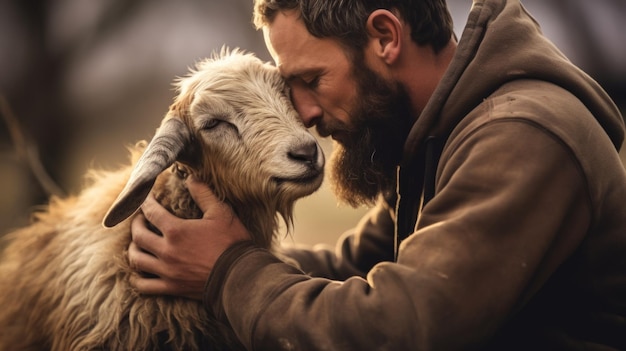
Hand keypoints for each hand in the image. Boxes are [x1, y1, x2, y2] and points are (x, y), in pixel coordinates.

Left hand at [128, 176, 250, 299]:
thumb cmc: (232, 243)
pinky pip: (144, 286)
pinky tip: (138, 273)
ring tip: (138, 243)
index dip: (146, 202)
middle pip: (138, 236)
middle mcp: (166, 251)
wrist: (240, 276)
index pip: (151, 212)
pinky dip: (137, 278)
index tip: (145, 197)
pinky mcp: (171, 287)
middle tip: (140, 219)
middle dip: (136, 224)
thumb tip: (191, 178)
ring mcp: (167, 271)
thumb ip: (203, 194)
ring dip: (133, 249)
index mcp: (176, 231)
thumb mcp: (221, 213)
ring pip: (136, 260)